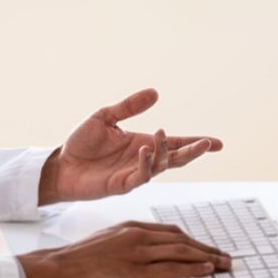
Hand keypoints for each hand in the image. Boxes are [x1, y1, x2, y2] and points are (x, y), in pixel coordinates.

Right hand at [16, 221, 231, 277]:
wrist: (65, 265)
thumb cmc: (85, 256)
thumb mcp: (112, 239)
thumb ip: (134, 242)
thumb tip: (153, 253)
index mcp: (134, 227)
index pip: (172, 231)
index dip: (193, 240)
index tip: (207, 247)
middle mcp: (139, 235)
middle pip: (181, 240)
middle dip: (206, 248)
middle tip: (225, 257)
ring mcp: (138, 252)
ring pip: (180, 252)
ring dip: (206, 258)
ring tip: (223, 264)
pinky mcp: (136, 270)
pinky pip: (170, 268)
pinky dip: (191, 268)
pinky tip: (205, 269)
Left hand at [39, 88, 222, 203]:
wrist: (61, 165)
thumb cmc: (81, 144)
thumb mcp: (106, 117)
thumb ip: (129, 106)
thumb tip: (155, 93)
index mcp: (142, 143)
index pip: (174, 143)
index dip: (195, 143)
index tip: (217, 143)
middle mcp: (142, 159)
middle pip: (175, 158)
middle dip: (193, 151)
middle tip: (209, 144)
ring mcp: (133, 173)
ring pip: (160, 166)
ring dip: (165, 151)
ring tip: (162, 134)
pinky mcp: (121, 185)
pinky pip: (140, 176)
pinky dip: (145, 163)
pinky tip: (145, 149)